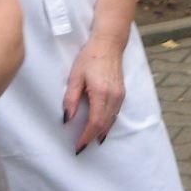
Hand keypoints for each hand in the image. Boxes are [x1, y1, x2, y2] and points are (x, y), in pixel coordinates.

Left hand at [64, 35, 125, 153]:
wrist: (109, 44)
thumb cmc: (90, 57)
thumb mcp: (75, 76)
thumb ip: (71, 99)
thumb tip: (68, 119)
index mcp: (100, 92)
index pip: (94, 122)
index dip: (86, 136)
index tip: (78, 146)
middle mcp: (113, 96)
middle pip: (104, 124)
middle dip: (92, 137)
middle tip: (82, 147)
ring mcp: (119, 95)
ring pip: (111, 120)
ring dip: (102, 132)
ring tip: (91, 141)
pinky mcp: (122, 92)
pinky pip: (115, 113)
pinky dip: (108, 123)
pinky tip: (103, 127)